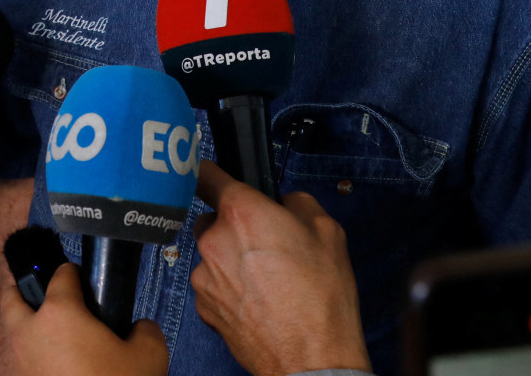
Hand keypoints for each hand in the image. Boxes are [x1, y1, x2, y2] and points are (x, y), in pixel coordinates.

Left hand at [0, 262, 167, 375]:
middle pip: (14, 296)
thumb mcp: (149, 357)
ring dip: (23, 327)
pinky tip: (46, 367)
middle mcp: (26, 331)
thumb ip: (146, 330)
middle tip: (47, 301)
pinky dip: (24, 359)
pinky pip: (12, 362)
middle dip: (26, 293)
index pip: (61, 275)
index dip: (74, 274)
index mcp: (59, 313)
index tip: (81, 280)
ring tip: (50, 340)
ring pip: (9, 331)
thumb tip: (140, 327)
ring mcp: (13, 361)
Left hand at [191, 162, 371, 375]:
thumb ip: (297, 202)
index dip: (210, 173)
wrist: (311, 357)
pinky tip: (257, 301)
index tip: (210, 174)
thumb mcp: (327, 230)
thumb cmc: (320, 296)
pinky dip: (228, 289)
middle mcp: (214, 240)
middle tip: (265, 244)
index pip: (206, 175)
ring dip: (231, 260)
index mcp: (241, 212)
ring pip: (212, 255)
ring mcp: (204, 276)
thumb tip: (284, 202)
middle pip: (212, 219)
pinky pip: (212, 285)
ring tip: (267, 280)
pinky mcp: (203, 306)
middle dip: (233, 226)